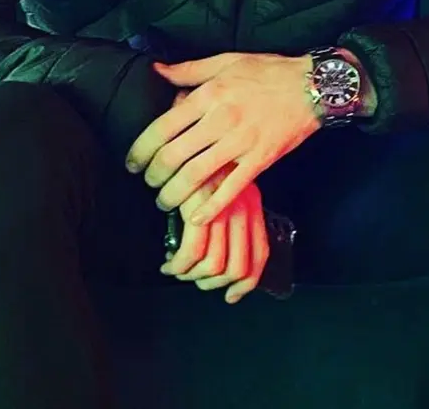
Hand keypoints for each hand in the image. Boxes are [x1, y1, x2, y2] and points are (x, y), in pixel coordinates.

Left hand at [126, 52, 320, 227]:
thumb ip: (188, 70)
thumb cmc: (268, 71)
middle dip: (153, 177)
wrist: (312, 86)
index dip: (140, 150)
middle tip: (148, 184)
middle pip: (173, 156)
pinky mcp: (261, 159)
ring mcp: (241, 142)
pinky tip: (195, 218)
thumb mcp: (226, 60)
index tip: (133, 163)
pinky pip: (232, 188)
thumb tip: (156, 70)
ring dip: (174, 195)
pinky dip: (211, 207)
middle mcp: (220, 119)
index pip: (162, 128)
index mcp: (209, 95)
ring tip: (165, 202)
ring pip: (196, 175)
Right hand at [161, 165, 268, 303]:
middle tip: (193, 279)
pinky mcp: (199, 207)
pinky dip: (179, 265)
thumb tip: (218, 252)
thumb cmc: (207, 156)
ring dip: (192, 277)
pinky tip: (169, 262)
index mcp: (252, 204)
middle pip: (238, 268)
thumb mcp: (225, 179)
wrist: (194, 132)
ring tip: (176, 269)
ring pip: (215, 265)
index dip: (246, 283)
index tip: (230, 295)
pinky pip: (192, 252)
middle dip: (212, 284)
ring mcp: (222, 208)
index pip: (259, 254)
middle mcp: (243, 209)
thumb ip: (227, 207)